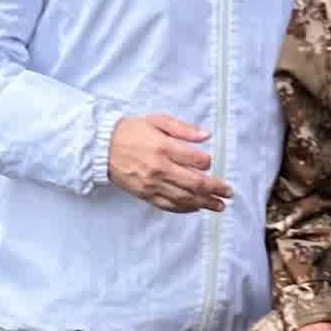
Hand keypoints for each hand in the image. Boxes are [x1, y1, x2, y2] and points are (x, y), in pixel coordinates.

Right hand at [107, 114, 231, 212]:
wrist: (102, 147)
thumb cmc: (131, 131)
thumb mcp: (157, 121)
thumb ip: (183, 129)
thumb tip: (206, 136)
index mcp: (164, 147)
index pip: (196, 160)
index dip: (208, 163)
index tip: (211, 163)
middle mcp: (160, 168)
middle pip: (195, 183)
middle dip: (215, 189)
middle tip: (228, 192)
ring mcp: (152, 184)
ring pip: (184, 198)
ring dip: (205, 203)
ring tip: (219, 206)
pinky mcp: (145, 194)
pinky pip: (169, 205)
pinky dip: (185, 209)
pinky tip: (196, 208)